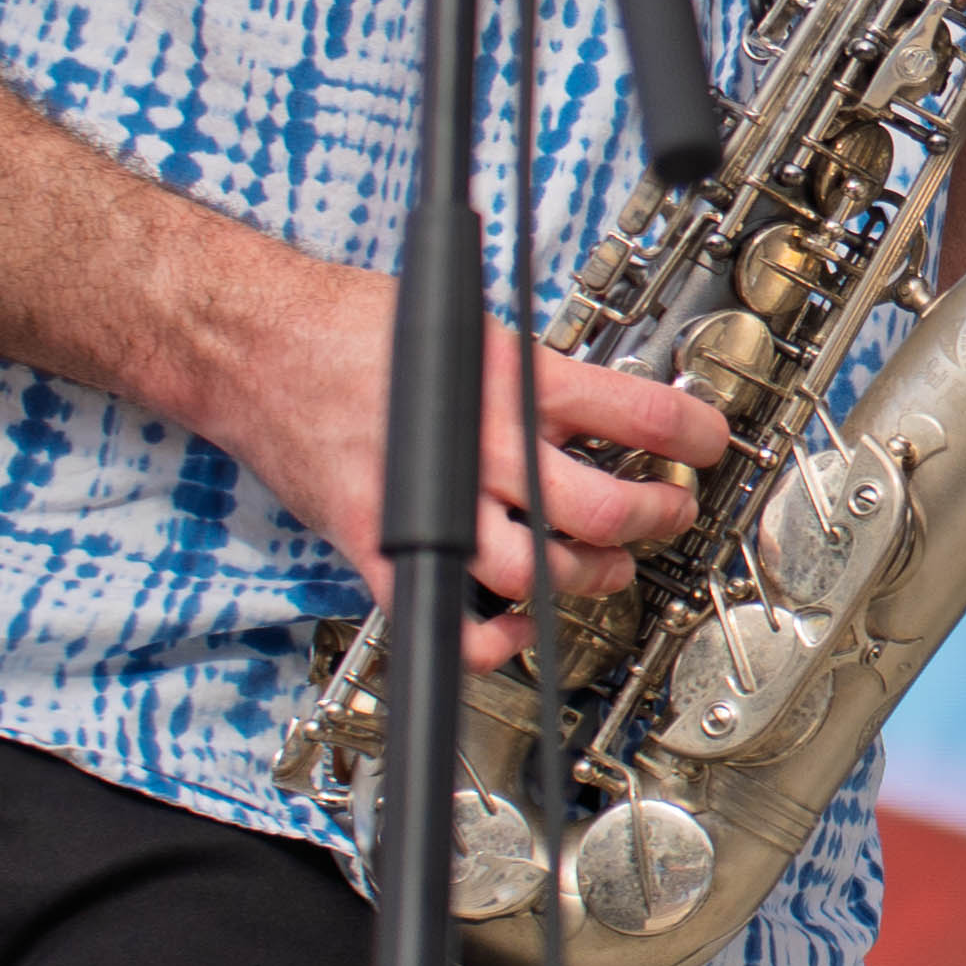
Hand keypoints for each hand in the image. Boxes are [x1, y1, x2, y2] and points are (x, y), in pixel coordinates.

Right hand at [191, 241, 729, 671]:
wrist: (255, 344)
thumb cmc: (352, 326)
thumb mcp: (471, 325)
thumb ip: (534, 368)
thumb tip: (602, 400)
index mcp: (509, 381)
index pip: (638, 414)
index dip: (694, 434)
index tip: (711, 441)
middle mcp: (479, 447)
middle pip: (600, 511)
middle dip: (654, 517)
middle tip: (669, 508)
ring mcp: (431, 505)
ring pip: (538, 573)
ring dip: (590, 577)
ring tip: (610, 563)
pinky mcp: (381, 546)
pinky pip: (448, 622)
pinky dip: (493, 641)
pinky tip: (518, 624)